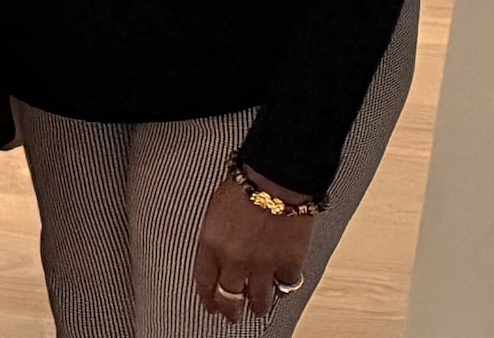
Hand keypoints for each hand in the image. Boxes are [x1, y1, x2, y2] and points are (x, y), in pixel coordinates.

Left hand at [192, 170, 317, 322]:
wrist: (275, 178)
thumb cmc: (244, 184)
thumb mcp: (215, 210)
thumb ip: (216, 237)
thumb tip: (220, 254)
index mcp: (211, 244)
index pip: (204, 281)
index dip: (207, 298)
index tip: (210, 306)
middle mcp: (234, 260)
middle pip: (229, 297)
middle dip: (229, 310)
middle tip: (231, 316)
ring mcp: (263, 265)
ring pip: (258, 300)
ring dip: (258, 306)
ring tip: (258, 309)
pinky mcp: (288, 264)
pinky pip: (286, 286)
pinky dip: (284, 288)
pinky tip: (282, 289)